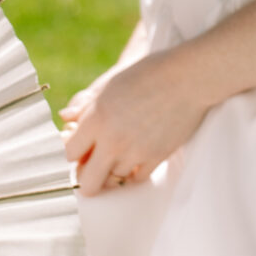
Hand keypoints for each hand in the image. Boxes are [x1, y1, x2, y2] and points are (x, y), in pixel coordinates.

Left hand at [62, 48, 210, 194]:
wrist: (188, 77)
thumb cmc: (148, 74)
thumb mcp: (110, 85)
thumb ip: (86, 107)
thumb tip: (67, 119)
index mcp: (97, 119)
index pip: (68, 154)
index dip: (72, 153)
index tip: (79, 149)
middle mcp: (112, 140)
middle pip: (86, 181)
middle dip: (86, 176)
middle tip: (93, 166)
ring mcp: (135, 152)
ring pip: (113, 181)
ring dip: (112, 171)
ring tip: (119, 155)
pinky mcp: (156, 158)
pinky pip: (137, 178)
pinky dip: (134, 172)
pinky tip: (136, 158)